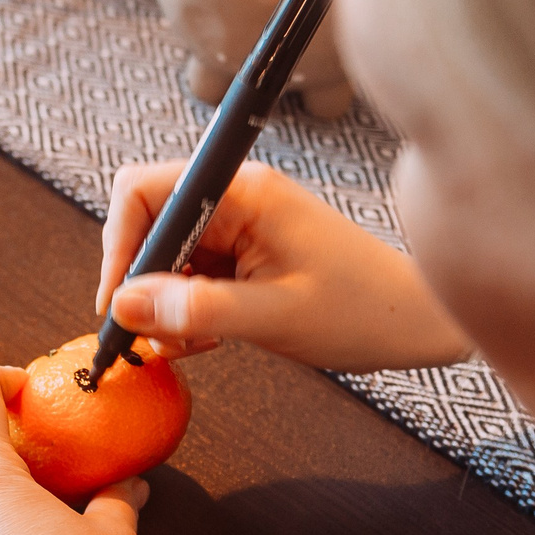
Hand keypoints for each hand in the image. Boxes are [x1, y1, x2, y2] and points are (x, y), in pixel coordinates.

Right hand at [96, 161, 472, 372]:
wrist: (415, 321)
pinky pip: (192, 274)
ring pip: (167, 256)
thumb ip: (196, 309)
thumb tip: (127, 303)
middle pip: (150, 225)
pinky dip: (189, 310)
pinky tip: (213, 337)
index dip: (120, 246)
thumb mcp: (273, 317)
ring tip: (198, 342)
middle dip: (144, 284)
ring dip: (167, 305)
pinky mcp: (246, 250)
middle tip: (158, 337)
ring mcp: (241, 223)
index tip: (119, 303)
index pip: (145, 191)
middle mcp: (237, 197)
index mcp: (244, 192)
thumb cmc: (362, 311)